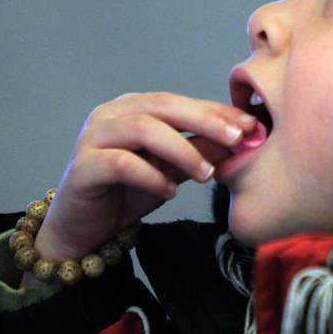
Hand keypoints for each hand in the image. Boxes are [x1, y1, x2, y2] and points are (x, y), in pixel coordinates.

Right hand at [32, 91, 258, 262]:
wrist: (82, 231)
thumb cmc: (126, 194)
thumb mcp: (171, 171)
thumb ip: (200, 152)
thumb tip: (242, 140)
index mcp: (133, 107)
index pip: (180, 102)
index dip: (216, 111)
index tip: (251, 125)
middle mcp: (111, 114)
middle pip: (163, 106)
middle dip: (204, 121)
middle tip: (237, 139)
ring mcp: (93, 136)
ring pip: (143, 129)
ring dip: (181, 149)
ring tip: (206, 174)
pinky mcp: (82, 166)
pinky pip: (121, 163)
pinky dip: (150, 175)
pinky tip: (169, 191)